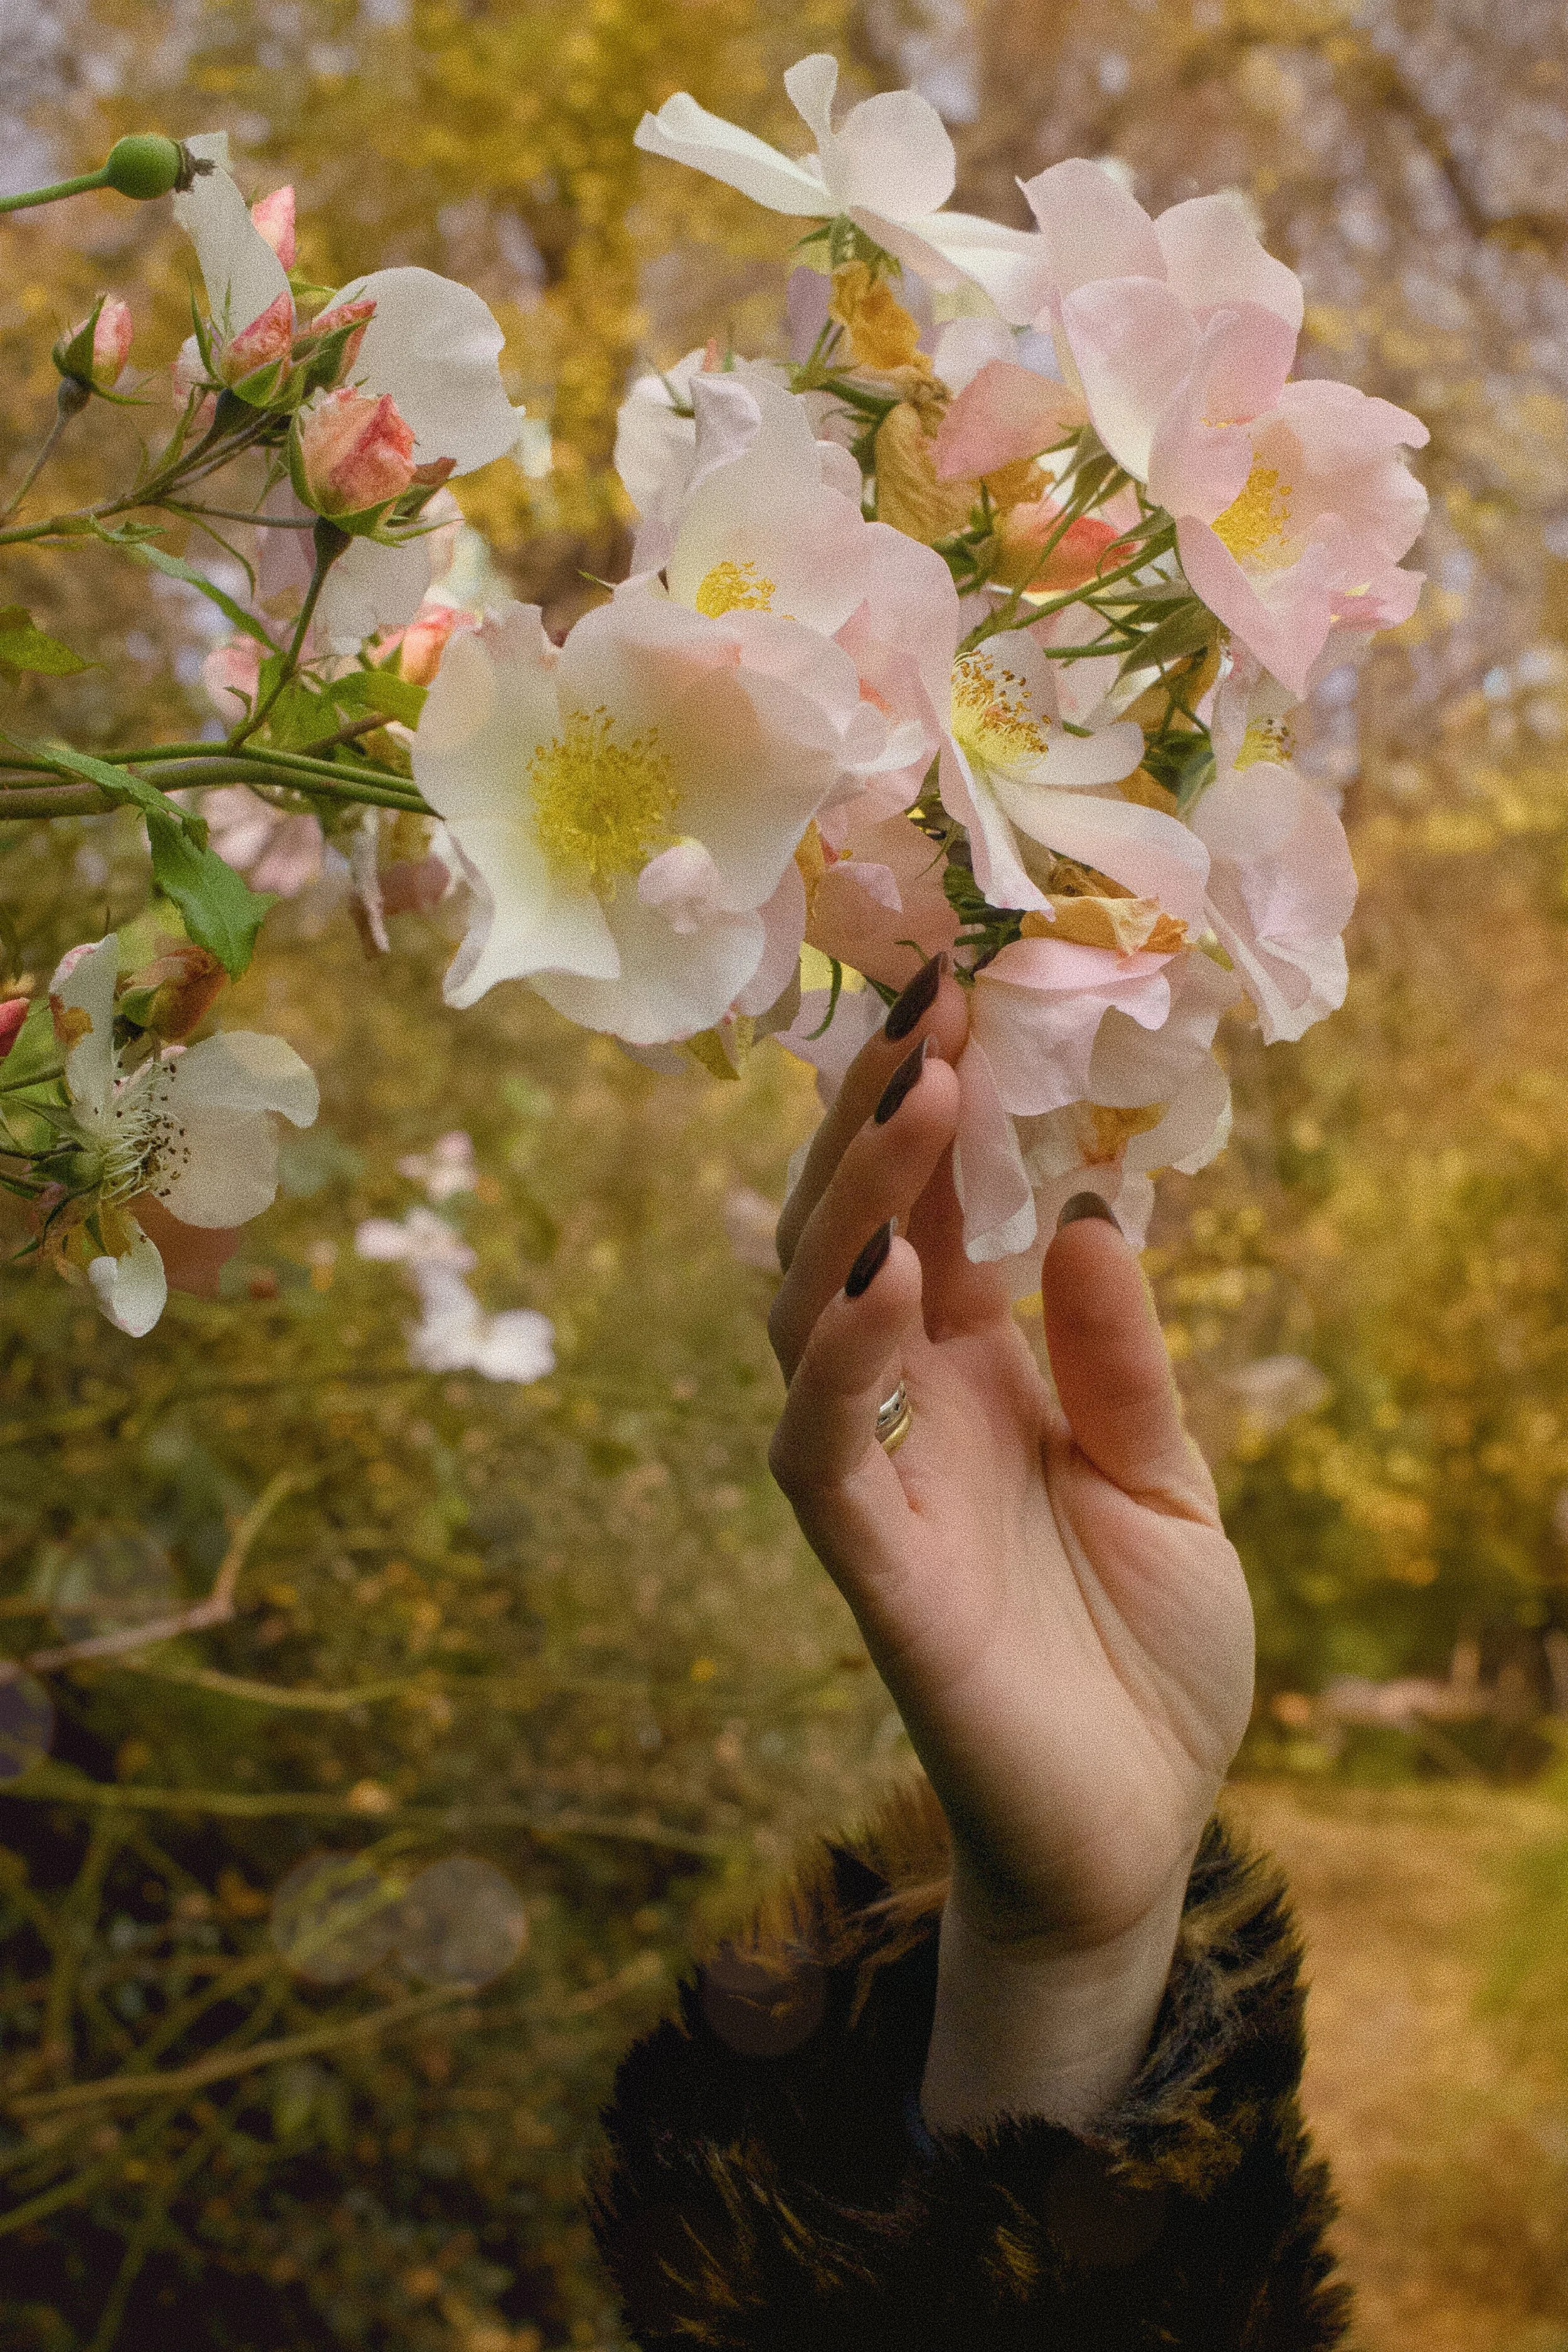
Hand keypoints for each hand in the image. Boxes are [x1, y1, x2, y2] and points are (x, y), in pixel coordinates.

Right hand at [768, 958, 1255, 2127]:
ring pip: (805, 1317)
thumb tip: (1093, 1214)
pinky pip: (821, 1448)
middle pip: (843, 1234)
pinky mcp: (872, 1570)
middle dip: (877, 1119)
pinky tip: (887, 1277)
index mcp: (974, 1374)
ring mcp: (876, 1482)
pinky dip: (838, 1357)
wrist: (1139, 1830)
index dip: (929, 1104)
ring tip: (920, 1096)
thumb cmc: (1149, 1655)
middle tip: (931, 1005)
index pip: (925, 1212)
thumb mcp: (1167, 1480)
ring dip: (855, 1205)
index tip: (960, 989)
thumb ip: (1121, 1359)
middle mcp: (906, 1407)